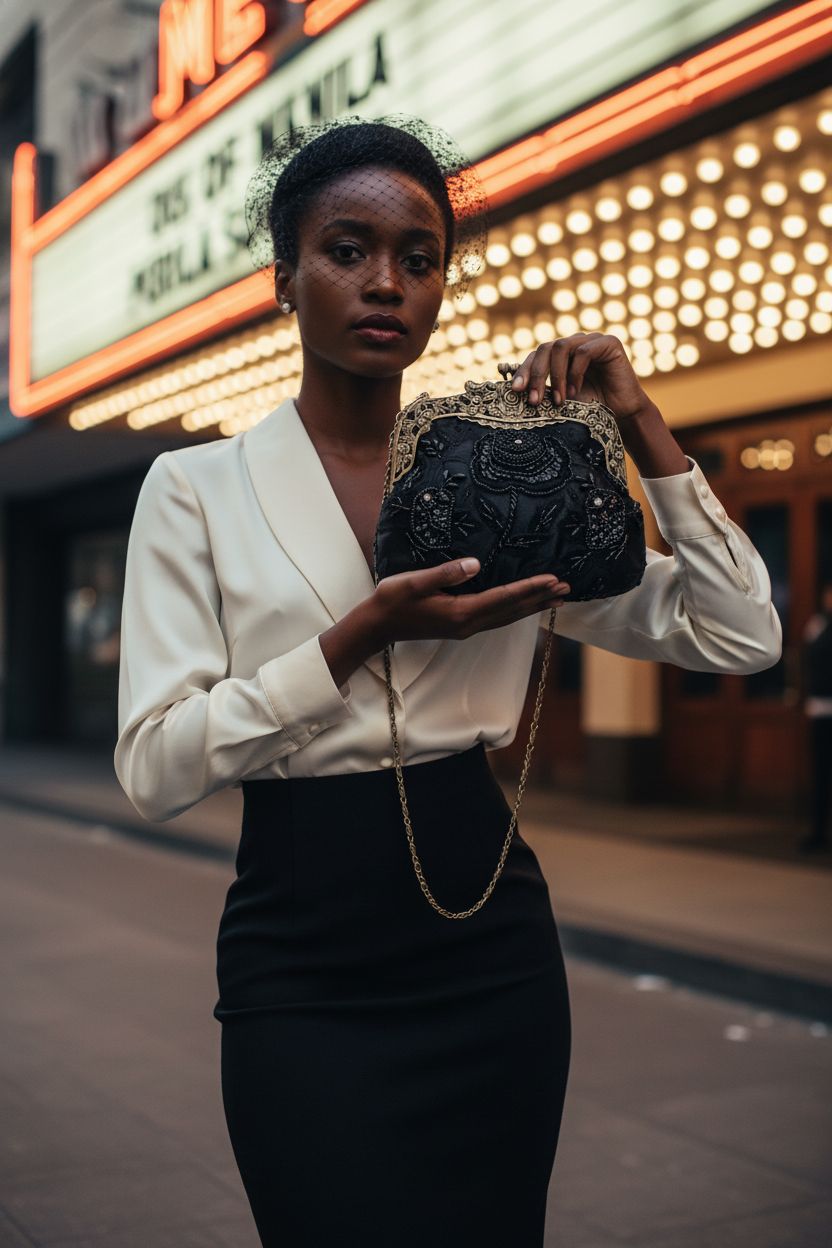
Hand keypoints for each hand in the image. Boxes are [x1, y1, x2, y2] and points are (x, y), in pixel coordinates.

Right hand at [367, 557, 570, 646]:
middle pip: (512, 611)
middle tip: (567, 589)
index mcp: (460, 613)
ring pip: (507, 617)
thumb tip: (476, 564)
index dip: (530, 588)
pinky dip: (516, 610)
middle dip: (540, 599)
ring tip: (555, 598)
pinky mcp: (461, 626)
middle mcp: (468, 624)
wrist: (377, 626)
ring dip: (532, 606)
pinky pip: (497, 618)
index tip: (552, 579)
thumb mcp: (414, 582)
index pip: (504, 598)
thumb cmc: (392, 601)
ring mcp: (465, 628)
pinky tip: (524, 606)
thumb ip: (445, 573)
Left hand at [509, 332, 652, 425]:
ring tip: (558, 400)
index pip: (537, 355)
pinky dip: (575, 373)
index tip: (515, 391)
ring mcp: (592, 340)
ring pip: (562, 347)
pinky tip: (575, 391)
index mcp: (561, 354)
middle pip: (546, 348)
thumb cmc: (591, 407)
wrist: (622, 413)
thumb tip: (513, 390)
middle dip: (537, 375)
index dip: (524, 371)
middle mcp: (575, 343)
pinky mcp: (609, 343)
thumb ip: (542, 389)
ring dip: (556, 376)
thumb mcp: (560, 398)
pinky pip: (584, 352)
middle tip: (534, 400)